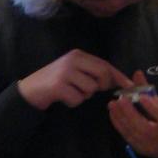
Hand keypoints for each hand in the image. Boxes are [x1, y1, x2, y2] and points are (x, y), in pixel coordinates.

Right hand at [17, 49, 132, 110]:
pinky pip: (77, 99)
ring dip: (83, 96)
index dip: (118, 76)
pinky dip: (72, 102)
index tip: (128, 85)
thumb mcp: (73, 71)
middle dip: (101, 86)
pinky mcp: (58, 86)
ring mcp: (65, 73)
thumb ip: (91, 72)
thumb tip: (116, 80)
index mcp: (78, 55)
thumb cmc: (54, 82)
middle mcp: (72, 60)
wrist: (29, 90)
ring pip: (90, 89)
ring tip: (70, 92)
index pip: (104, 64)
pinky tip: (62, 98)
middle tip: (89, 90)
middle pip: (102, 75)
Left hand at [108, 70, 157, 157]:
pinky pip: (127, 136)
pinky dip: (119, 124)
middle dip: (130, 112)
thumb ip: (151, 93)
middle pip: (145, 127)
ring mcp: (150, 146)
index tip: (141, 96)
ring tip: (112, 104)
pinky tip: (113, 114)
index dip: (152, 107)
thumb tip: (137, 74)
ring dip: (120, 118)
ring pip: (133, 132)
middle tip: (120, 99)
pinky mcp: (139, 149)